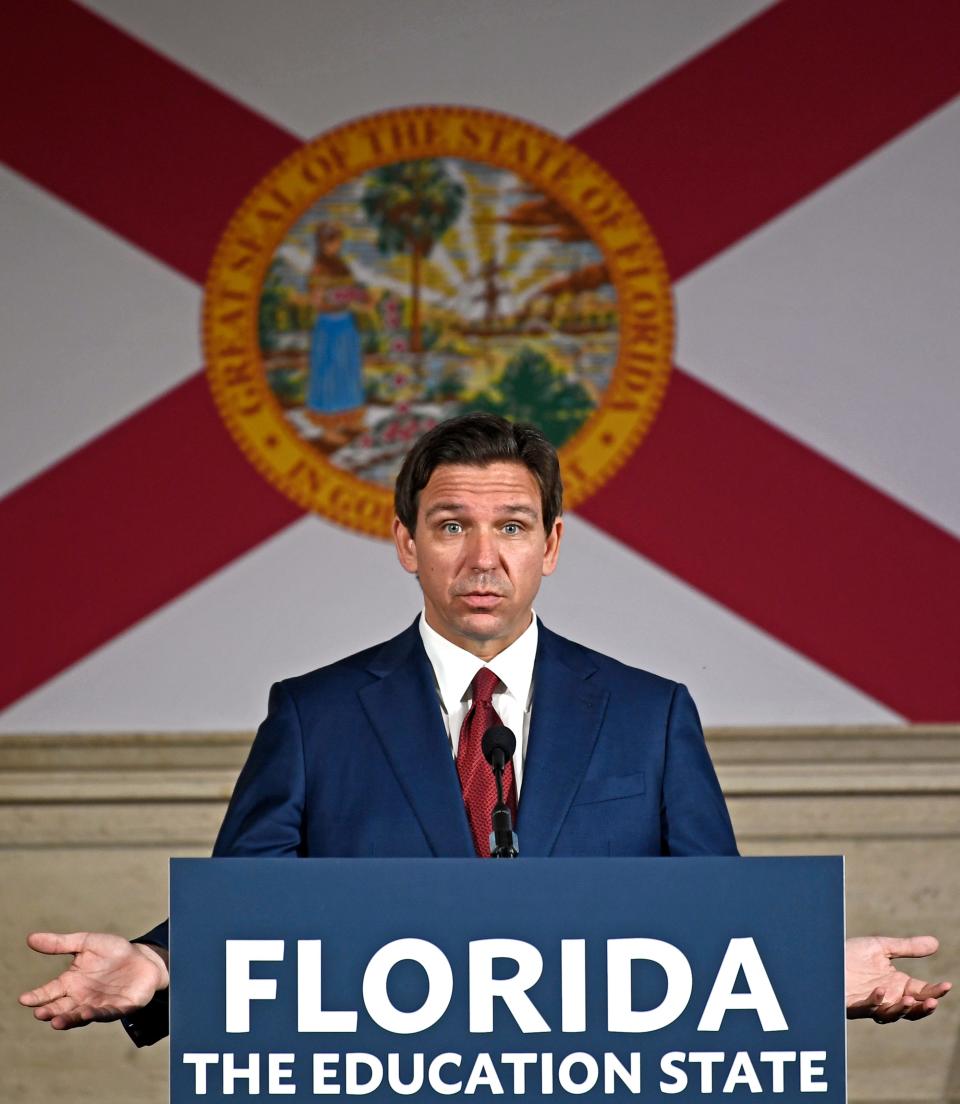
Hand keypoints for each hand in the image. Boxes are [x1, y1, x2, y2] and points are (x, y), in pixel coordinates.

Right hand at [18, 932, 168, 1029]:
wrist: (143, 959)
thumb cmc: (113, 952)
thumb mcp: (87, 942)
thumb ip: (60, 943)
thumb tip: (30, 938)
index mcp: (71, 982)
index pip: (50, 991)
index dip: (37, 996)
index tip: (24, 999)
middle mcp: (81, 997)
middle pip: (61, 1007)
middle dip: (50, 1011)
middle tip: (39, 1013)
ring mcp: (98, 1005)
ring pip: (79, 1015)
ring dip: (68, 1019)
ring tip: (56, 1021)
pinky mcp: (117, 1008)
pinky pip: (105, 1013)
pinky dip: (95, 1015)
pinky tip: (86, 1013)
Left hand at [845, 935, 951, 1021]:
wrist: (821, 956)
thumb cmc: (849, 953)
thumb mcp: (881, 947)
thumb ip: (907, 948)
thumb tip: (936, 943)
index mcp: (896, 985)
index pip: (922, 993)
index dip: (935, 991)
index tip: (947, 985)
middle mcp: (887, 998)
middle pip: (911, 1010)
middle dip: (923, 1007)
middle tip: (933, 1001)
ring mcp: (870, 1003)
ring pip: (891, 1014)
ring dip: (903, 1009)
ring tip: (911, 998)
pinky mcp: (853, 1004)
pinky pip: (866, 1008)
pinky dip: (875, 1002)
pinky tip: (880, 990)